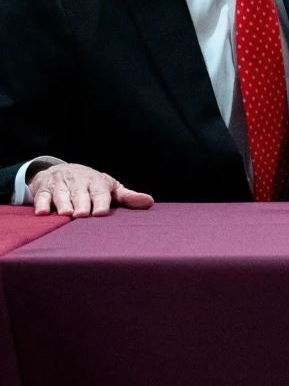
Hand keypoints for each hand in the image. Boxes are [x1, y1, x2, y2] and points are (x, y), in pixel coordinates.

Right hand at [29, 163, 153, 216]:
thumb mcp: (111, 188)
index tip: (101, 213)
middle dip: (81, 204)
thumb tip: (150, 202)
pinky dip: (41, 203)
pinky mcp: (44, 190)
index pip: (100, 193)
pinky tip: (43, 212)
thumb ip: (128, 197)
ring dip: (63, 204)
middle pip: (80, 194)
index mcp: (97, 183)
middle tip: (82, 215)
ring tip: (66, 214)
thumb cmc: (93, 184)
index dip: (101, 202)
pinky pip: (41, 197)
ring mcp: (61, 186)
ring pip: (61, 195)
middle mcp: (79, 183)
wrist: (64, 170)